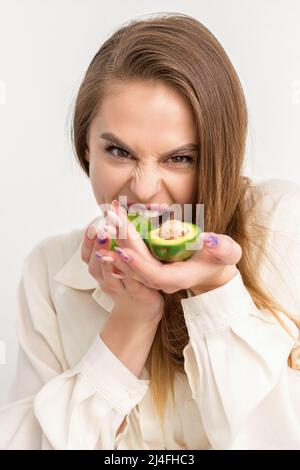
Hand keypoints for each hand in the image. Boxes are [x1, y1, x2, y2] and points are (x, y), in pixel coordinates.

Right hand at [81, 223, 163, 323]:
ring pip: (109, 278)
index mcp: (101, 271)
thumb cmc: (129, 283)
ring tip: (110, 250)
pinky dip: (130, 278)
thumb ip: (116, 242)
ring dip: (108, 263)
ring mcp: (120, 290)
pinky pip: (131, 287)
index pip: (86, 256)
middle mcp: (106, 281)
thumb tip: (113, 214)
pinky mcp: (137, 296)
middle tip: (100, 232)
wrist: (142, 312)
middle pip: (94, 266)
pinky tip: (132, 268)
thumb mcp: (119, 262)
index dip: (87, 242)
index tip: (91, 226)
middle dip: (96, 248)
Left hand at [101, 202, 241, 294]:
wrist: (213, 269)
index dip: (138, 264)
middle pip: (136, 267)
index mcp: (179, 278)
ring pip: (129, 263)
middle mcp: (163, 281)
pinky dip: (121, 241)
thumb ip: (222, 248)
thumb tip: (208, 239)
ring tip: (109, 217)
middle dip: (123, 242)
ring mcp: (154, 275)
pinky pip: (131, 257)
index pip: (153, 275)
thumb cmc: (221, 259)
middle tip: (112, 217)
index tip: (123, 249)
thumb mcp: (228, 252)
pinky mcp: (150, 267)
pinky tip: (112, 225)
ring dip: (117, 240)